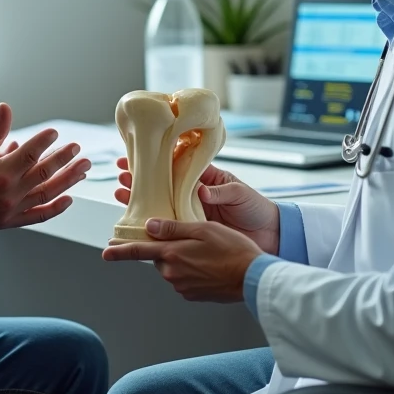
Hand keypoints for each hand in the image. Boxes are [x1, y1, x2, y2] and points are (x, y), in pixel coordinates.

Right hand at [0, 103, 90, 230]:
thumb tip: (6, 108)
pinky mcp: (9, 221)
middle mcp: (9, 193)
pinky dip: (56, 208)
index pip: (30, 153)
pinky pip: (39, 216)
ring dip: (68, 180)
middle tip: (77, 148)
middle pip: (45, 173)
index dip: (44, 141)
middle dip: (64, 158)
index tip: (54, 132)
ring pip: (47, 194)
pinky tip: (69, 198)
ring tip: (83, 169)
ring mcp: (11, 209)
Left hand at [101, 219, 261, 302]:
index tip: (106, 252)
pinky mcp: (193, 295)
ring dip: (182, 259)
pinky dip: (192, 271)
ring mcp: (182, 286)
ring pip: (173, 268)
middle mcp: (172, 273)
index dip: (119, 251)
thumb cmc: (232, 249)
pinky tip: (209, 265)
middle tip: (192, 241)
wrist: (252, 277)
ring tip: (207, 253)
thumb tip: (149, 226)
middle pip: (159, 258)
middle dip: (168, 249)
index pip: (137, 252)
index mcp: (171, 254)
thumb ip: (173, 228)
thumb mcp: (202, 229)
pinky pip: (185, 279)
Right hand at [113, 158, 280, 253]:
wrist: (271, 235)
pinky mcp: (195, 230)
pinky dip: (156, 224)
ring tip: (122, 195)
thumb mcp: (239, 193)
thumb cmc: (257, 209)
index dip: (156, 162)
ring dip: (142, 200)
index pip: (175, 166)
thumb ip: (219, 191)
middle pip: (163, 185)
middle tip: (122, 176)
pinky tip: (139, 221)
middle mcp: (195, 194)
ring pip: (162, 205)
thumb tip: (201, 190)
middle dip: (141, 180)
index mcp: (206, 178)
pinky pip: (172, 226)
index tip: (136, 158)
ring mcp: (193, 212)